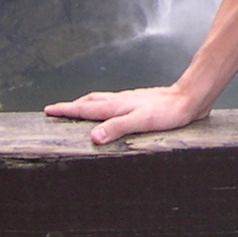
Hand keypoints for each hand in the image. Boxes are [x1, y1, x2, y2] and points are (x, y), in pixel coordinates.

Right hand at [44, 85, 206, 146]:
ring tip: (77, 108)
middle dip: (71, 106)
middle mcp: (121, 101)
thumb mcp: (142, 122)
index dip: (66, 110)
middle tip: (55, 110)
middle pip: (89, 102)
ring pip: (101, 101)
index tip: (48, 110)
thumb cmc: (168, 113)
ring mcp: (130, 101)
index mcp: (117, 106)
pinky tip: (110, 112)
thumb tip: (93, 137)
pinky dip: (102, 107)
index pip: (85, 109)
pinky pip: (113, 104)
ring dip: (85, 105)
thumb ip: (117, 128)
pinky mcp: (140, 104)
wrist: (189, 99)